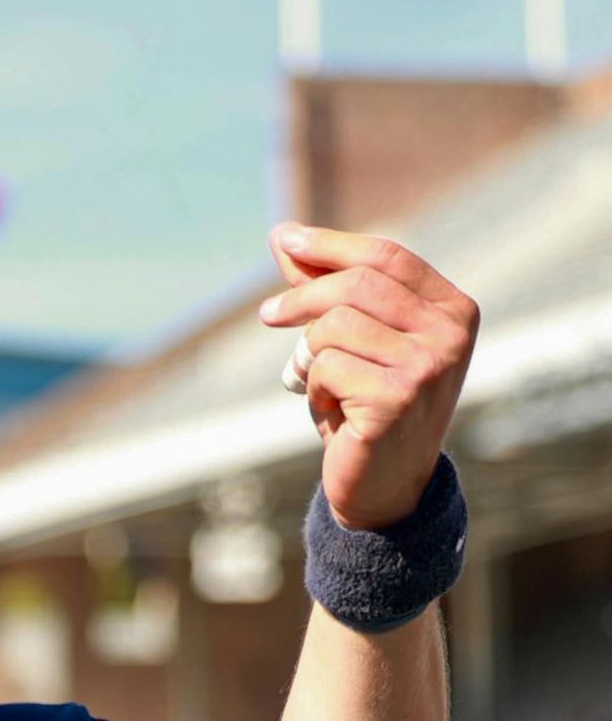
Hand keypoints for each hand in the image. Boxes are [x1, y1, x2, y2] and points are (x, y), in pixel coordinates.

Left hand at [259, 224, 478, 528]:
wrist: (383, 487)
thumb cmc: (367, 407)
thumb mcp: (354, 341)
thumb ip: (325, 288)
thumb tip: (283, 234)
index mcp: (452, 309)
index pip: (386, 256)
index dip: (330, 245)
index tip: (285, 240)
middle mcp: (450, 334)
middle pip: (356, 285)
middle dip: (302, 298)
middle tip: (268, 314)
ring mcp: (428, 367)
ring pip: (336, 326)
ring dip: (311, 354)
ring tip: (320, 381)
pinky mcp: (397, 398)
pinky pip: (328, 367)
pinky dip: (315, 387)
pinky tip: (333, 409)